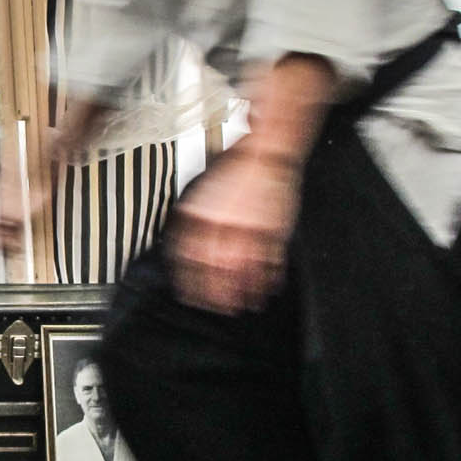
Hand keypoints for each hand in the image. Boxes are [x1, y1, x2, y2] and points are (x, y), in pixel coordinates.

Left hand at [166, 146, 300, 315]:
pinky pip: (270, 262)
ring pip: (243, 270)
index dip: (188, 278)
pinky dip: (268, 279)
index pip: (189, 255)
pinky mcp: (274, 231)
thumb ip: (193, 216)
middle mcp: (225, 223)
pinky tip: (266, 290)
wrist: (267, 153)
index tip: (187, 292)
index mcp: (202, 213)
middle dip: (213, 293)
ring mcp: (251, 229)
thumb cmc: (235, 166)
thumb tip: (185, 240)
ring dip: (241, 293)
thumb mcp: (201, 189)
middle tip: (212, 307)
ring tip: (238, 307)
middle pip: (215, 268)